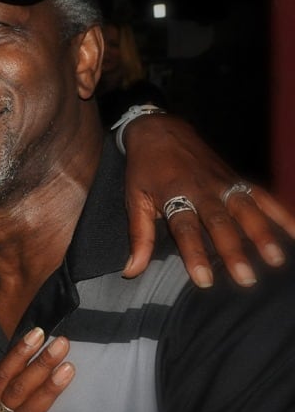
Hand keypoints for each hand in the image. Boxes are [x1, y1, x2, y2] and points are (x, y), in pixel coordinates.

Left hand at [121, 114, 294, 286]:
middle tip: (246, 279)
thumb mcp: (135, 199)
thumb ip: (139, 236)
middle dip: (234, 250)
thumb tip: (132, 271)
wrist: (159, 131)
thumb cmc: (144, 170)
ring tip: (276, 260)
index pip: (185, 229)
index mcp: (174, 195)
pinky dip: (280, 211)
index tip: (204, 281)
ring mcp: (223, 182)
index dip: (195, 255)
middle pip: (220, 223)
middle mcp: (202, 190)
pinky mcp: (236, 177)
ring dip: (262, 234)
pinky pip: (262, 194)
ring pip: (245, 209)